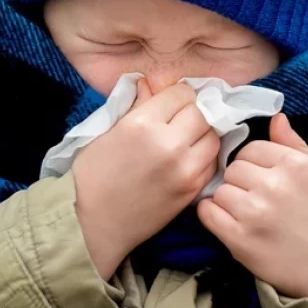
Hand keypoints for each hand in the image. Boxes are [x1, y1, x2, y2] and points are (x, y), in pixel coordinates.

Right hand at [73, 80, 220, 278]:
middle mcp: (169, 143)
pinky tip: (189, 158)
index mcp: (142, 124)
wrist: (96, 224)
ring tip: (187, 138)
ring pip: (213, 136)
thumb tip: (150, 83)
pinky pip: (213, 162)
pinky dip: (205, 156)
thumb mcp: (106, 132)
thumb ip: (134, 105)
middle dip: (192, 112)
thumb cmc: (93, 176)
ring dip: (203, 133)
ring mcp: (185, 169)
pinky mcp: (193, 189)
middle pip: (202, 112)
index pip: (181, 94)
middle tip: (180, 119)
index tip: (170, 103)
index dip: (176, 95)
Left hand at [197, 113, 307, 297]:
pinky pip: (207, 213)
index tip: (263, 178)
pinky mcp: (239, 239)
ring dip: (228, 200)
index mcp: (294, 165)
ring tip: (247, 213)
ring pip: (220, 190)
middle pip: (233, 168)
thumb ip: (294, 144)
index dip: (254, 163)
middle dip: (240, 181)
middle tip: (255, 198)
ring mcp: (254, 212)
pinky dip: (212, 216)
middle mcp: (273, 185)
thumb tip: (276, 117)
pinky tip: (228, 222)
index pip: (251, 149)